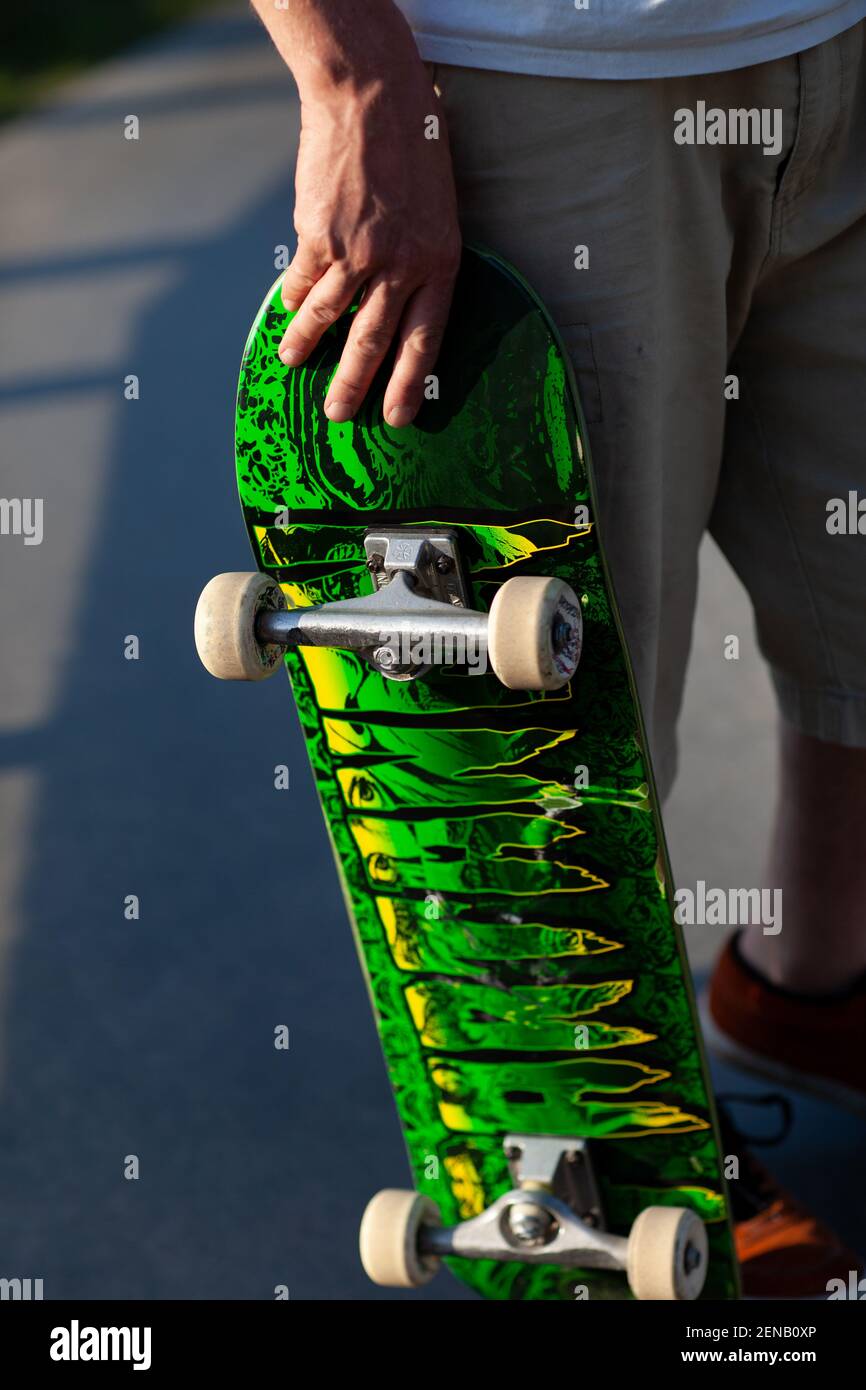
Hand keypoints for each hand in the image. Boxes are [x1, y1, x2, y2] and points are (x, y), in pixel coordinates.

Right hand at [277, 71, 460, 427]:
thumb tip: (393, 300)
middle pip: (374, 342)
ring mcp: (358, 253)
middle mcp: (401, 265)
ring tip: (291, 363)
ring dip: (307, 345)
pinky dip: (293, 299)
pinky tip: (287, 312)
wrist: (371, 96)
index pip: (426, 339)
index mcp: (439, 262)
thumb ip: (419, 258)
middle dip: (354, 385)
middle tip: (338, 416)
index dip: (411, 383)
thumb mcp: (435, 208)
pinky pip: (303, 281)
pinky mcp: (320, 236)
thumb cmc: (412, 147)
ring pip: (329, 317)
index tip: (400, 418)